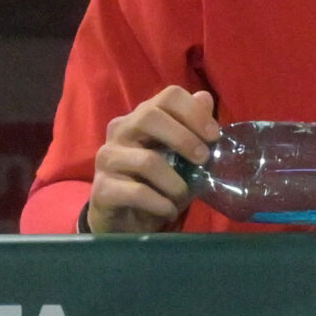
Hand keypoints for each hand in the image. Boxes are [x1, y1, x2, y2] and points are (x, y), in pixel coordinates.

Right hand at [89, 86, 218, 233]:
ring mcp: (107, 158)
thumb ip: (192, 130)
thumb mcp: (182, 158)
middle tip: (203, 160)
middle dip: (184, 138)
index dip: (195, 112)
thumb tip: (205, 98)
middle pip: (150, 117)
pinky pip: (138, 192)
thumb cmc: (158, 183)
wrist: (126, 219)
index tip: (214, 136)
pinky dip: (161, 204)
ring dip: (176, 183)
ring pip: (147, 161)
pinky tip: (169, 210)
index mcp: (142, 118)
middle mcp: (120, 131)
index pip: (169, 96)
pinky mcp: (102, 188)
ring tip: (183, 196)